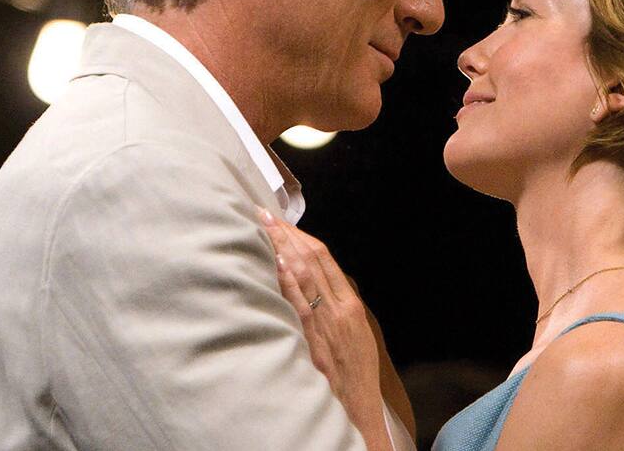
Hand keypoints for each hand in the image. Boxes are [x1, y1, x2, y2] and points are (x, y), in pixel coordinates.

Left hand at [258, 208, 390, 449]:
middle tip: (264, 213)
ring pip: (307, 275)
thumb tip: (312, 285)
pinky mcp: (316, 343)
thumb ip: (335, 309)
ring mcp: (329, 325)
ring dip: (283, 247)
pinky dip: (289, 281)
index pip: (325, 259)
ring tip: (263, 226)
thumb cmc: (354, 375)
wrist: (360, 408)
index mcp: (351, 305)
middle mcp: (341, 309)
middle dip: (288, 234)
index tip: (282, 221)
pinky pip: (300, 306)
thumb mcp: (354, 335)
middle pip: (314, 260)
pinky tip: (277, 263)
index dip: (302, 236)